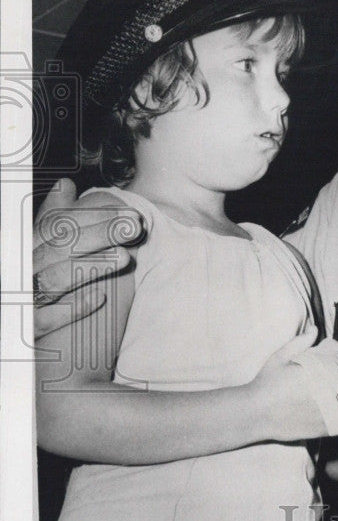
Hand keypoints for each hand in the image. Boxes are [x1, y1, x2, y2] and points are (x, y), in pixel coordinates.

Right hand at [33, 179, 144, 337]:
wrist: (20, 336)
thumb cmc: (28, 284)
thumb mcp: (35, 248)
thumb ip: (49, 219)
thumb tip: (65, 185)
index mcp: (24, 249)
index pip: (57, 227)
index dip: (94, 217)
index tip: (129, 213)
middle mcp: (20, 271)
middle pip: (60, 248)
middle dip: (100, 234)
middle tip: (135, 227)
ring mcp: (22, 300)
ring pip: (55, 279)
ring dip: (91, 266)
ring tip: (125, 256)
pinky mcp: (27, 330)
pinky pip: (45, 320)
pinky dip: (71, 309)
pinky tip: (99, 298)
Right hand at [248, 325, 337, 440]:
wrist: (257, 413)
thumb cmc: (267, 383)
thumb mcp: (280, 357)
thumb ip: (300, 342)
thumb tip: (314, 329)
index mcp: (322, 368)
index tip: (330, 365)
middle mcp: (331, 387)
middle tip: (328, 381)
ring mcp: (331, 408)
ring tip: (330, 396)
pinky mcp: (329, 426)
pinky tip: (336, 410)